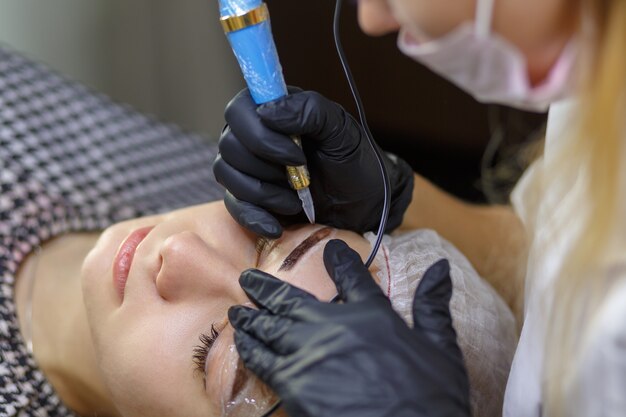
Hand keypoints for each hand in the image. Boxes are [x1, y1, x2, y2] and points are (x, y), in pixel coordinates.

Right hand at [213, 88, 413, 237]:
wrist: (364, 205)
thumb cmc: (354, 162)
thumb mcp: (341, 131)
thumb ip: (309, 110)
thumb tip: (267, 111)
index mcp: (272, 110)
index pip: (238, 111)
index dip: (259, 134)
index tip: (297, 153)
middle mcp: (252, 135)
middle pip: (229, 145)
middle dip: (267, 167)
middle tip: (302, 175)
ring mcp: (248, 168)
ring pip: (226, 174)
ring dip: (264, 192)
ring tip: (296, 200)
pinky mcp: (250, 199)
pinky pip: (234, 206)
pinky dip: (254, 217)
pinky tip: (277, 226)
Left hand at [229, 239, 470, 416]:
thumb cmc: (429, 398)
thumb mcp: (441, 349)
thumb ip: (433, 306)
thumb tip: (441, 268)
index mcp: (372, 315)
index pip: (352, 277)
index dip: (339, 259)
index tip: (330, 249)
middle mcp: (335, 327)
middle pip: (291, 299)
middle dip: (267, 287)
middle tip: (248, 277)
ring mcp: (310, 354)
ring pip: (271, 327)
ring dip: (252, 317)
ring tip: (237, 310)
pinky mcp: (293, 384)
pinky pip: (263, 361)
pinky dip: (250, 349)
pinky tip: (242, 343)